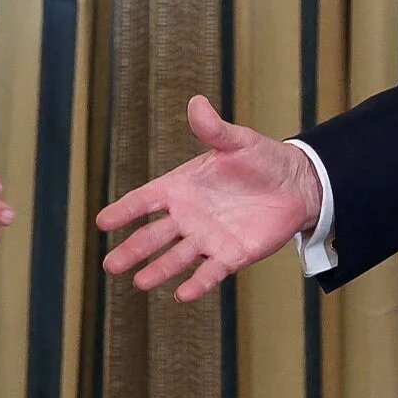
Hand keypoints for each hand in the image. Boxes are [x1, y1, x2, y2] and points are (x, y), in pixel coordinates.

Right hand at [96, 95, 323, 301]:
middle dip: (132, 250)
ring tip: (139, 282)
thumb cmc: (261, 159)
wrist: (295, 185)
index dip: (124, 210)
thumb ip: (214, 129)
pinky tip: (182, 295)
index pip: (145, 200)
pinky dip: (197, 284)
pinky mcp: (231, 255)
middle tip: (109, 264)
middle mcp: (188, 216)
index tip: (102, 222)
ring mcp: (207, 238)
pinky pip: (211, 272)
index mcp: (181, 187)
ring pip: (176, 258)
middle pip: (153, 236)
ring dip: (158, 270)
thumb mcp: (237, 141)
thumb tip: (197, 102)